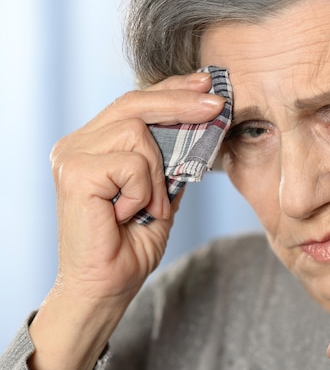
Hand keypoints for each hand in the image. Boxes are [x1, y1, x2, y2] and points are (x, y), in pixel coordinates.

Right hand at [28, 72, 225, 369]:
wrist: (108, 286)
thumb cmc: (132, 242)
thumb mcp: (161, 190)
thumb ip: (171, 157)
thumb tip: (202, 121)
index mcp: (94, 143)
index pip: (135, 102)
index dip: (172, 89)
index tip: (205, 83)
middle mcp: (77, 143)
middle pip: (135, 102)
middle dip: (182, 102)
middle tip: (218, 104)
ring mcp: (72, 155)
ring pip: (138, 133)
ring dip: (158, 173)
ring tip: (148, 206)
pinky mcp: (76, 173)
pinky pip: (134, 163)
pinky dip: (145, 190)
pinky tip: (129, 213)